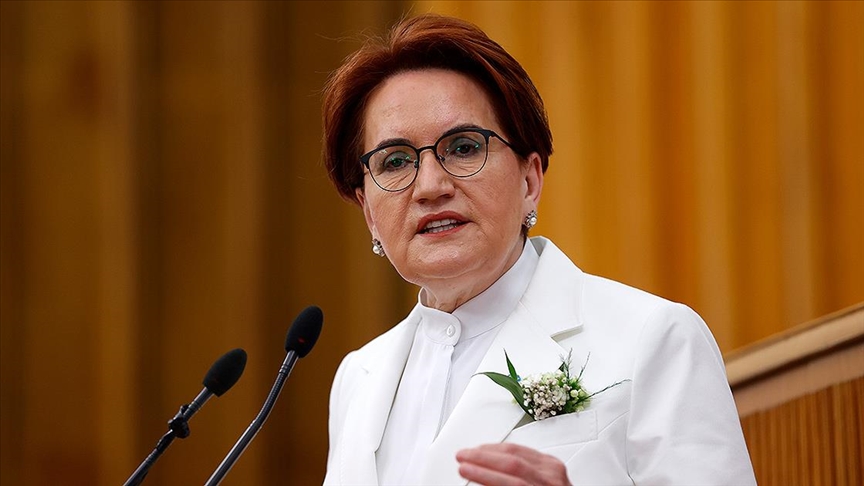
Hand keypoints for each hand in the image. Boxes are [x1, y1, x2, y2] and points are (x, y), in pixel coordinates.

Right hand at [456, 443, 571, 485]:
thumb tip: (477, 483)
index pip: (510, 482)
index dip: (483, 473)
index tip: (463, 469)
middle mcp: (552, 483)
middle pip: (513, 463)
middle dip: (481, 458)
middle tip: (462, 457)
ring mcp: (555, 471)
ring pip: (518, 452)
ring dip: (489, 450)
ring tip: (471, 452)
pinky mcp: (554, 464)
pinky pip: (525, 449)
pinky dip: (505, 448)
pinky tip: (492, 450)